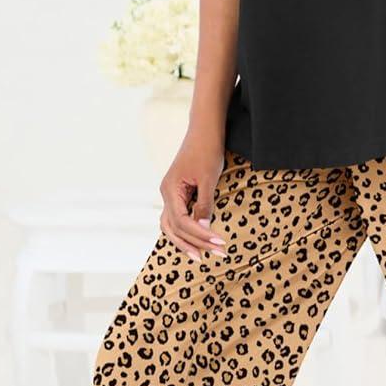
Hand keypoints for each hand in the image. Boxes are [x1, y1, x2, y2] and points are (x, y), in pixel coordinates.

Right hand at [159, 136, 229, 262]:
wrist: (205, 129)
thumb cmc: (207, 150)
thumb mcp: (209, 179)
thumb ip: (204, 205)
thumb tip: (202, 228)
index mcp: (170, 190)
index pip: (182, 221)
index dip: (200, 235)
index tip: (219, 243)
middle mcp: (166, 194)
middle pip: (175, 228)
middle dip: (196, 243)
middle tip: (218, 254)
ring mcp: (170, 194)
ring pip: (172, 226)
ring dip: (188, 241)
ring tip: (203, 255)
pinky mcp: (178, 192)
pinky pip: (178, 217)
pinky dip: (186, 231)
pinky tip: (198, 240)